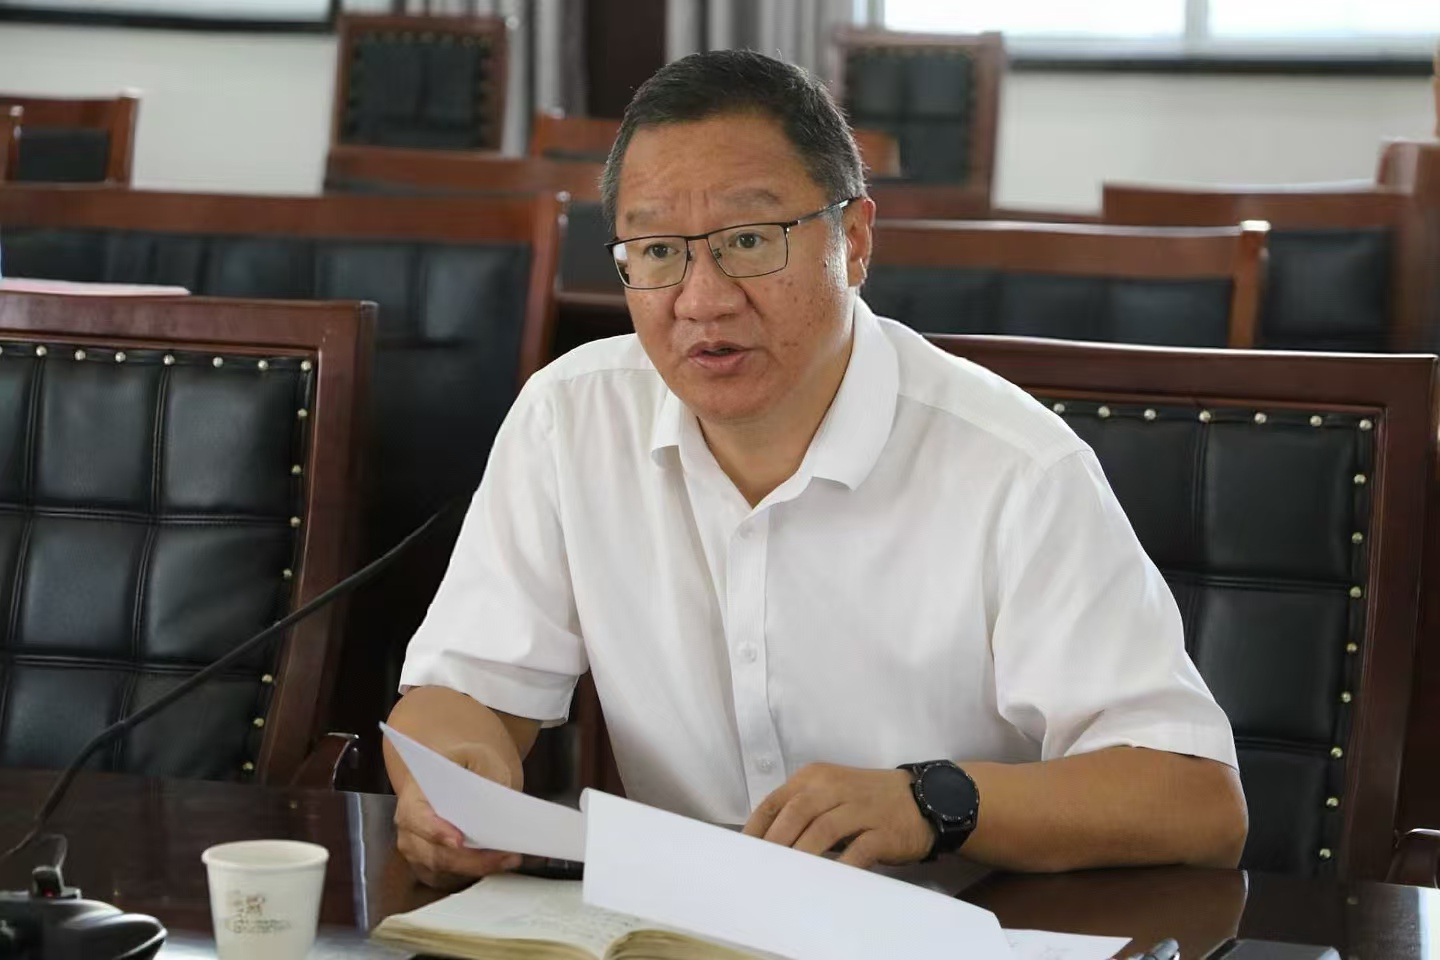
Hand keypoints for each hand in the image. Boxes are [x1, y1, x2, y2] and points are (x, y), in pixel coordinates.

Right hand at [394, 741, 523, 888]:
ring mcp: (419, 850)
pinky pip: (451, 878)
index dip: (436, 831)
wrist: (463, 773)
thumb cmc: (467, 765)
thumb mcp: (477, 757)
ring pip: (444, 870)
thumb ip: (484, 778)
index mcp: (413, 796)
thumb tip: (493, 807)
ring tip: (509, 858)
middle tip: (503, 854)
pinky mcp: (434, 865)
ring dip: (477, 867)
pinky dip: (475, 873)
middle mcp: (411, 828)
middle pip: (433, 853)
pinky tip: (500, 863)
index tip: (458, 841)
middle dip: (469, 858)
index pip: (418, 818)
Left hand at [741, 763, 933, 867]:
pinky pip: (858, 849)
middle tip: (762, 867)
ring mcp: (860, 807)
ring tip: (787, 876)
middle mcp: (835, 787)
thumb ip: (802, 811)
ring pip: (822, 829)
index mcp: (816, 777)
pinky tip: (828, 879)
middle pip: (796, 812)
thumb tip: (768, 842)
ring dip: (802, 853)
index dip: (757, 826)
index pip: (776, 800)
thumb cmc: (867, 800)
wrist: (924, 798)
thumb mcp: (831, 793)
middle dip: (776, 841)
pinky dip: (841, 865)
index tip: (744, 851)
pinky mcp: (883, 830)